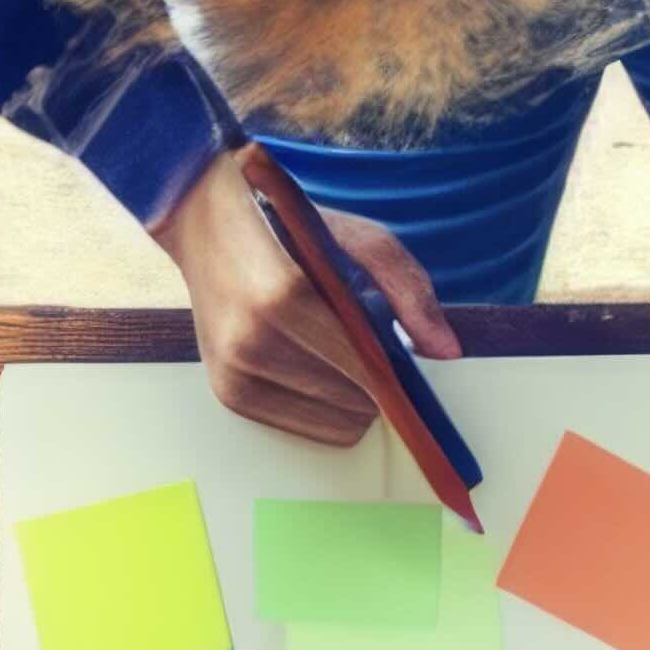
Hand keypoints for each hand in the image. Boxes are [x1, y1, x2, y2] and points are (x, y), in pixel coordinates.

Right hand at [153, 156, 456, 446]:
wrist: (202, 221)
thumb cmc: (288, 226)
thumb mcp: (359, 238)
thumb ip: (409, 290)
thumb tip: (447, 350)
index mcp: (282, 296)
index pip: (363, 369)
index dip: (395, 378)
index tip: (410, 375)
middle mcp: (251, 341)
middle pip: (353, 404)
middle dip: (372, 381)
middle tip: (360, 343)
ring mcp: (234, 372)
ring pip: (332, 422)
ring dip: (346, 395)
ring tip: (331, 348)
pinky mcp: (228, 393)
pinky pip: (301, 427)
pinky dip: (318, 405)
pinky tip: (308, 363)